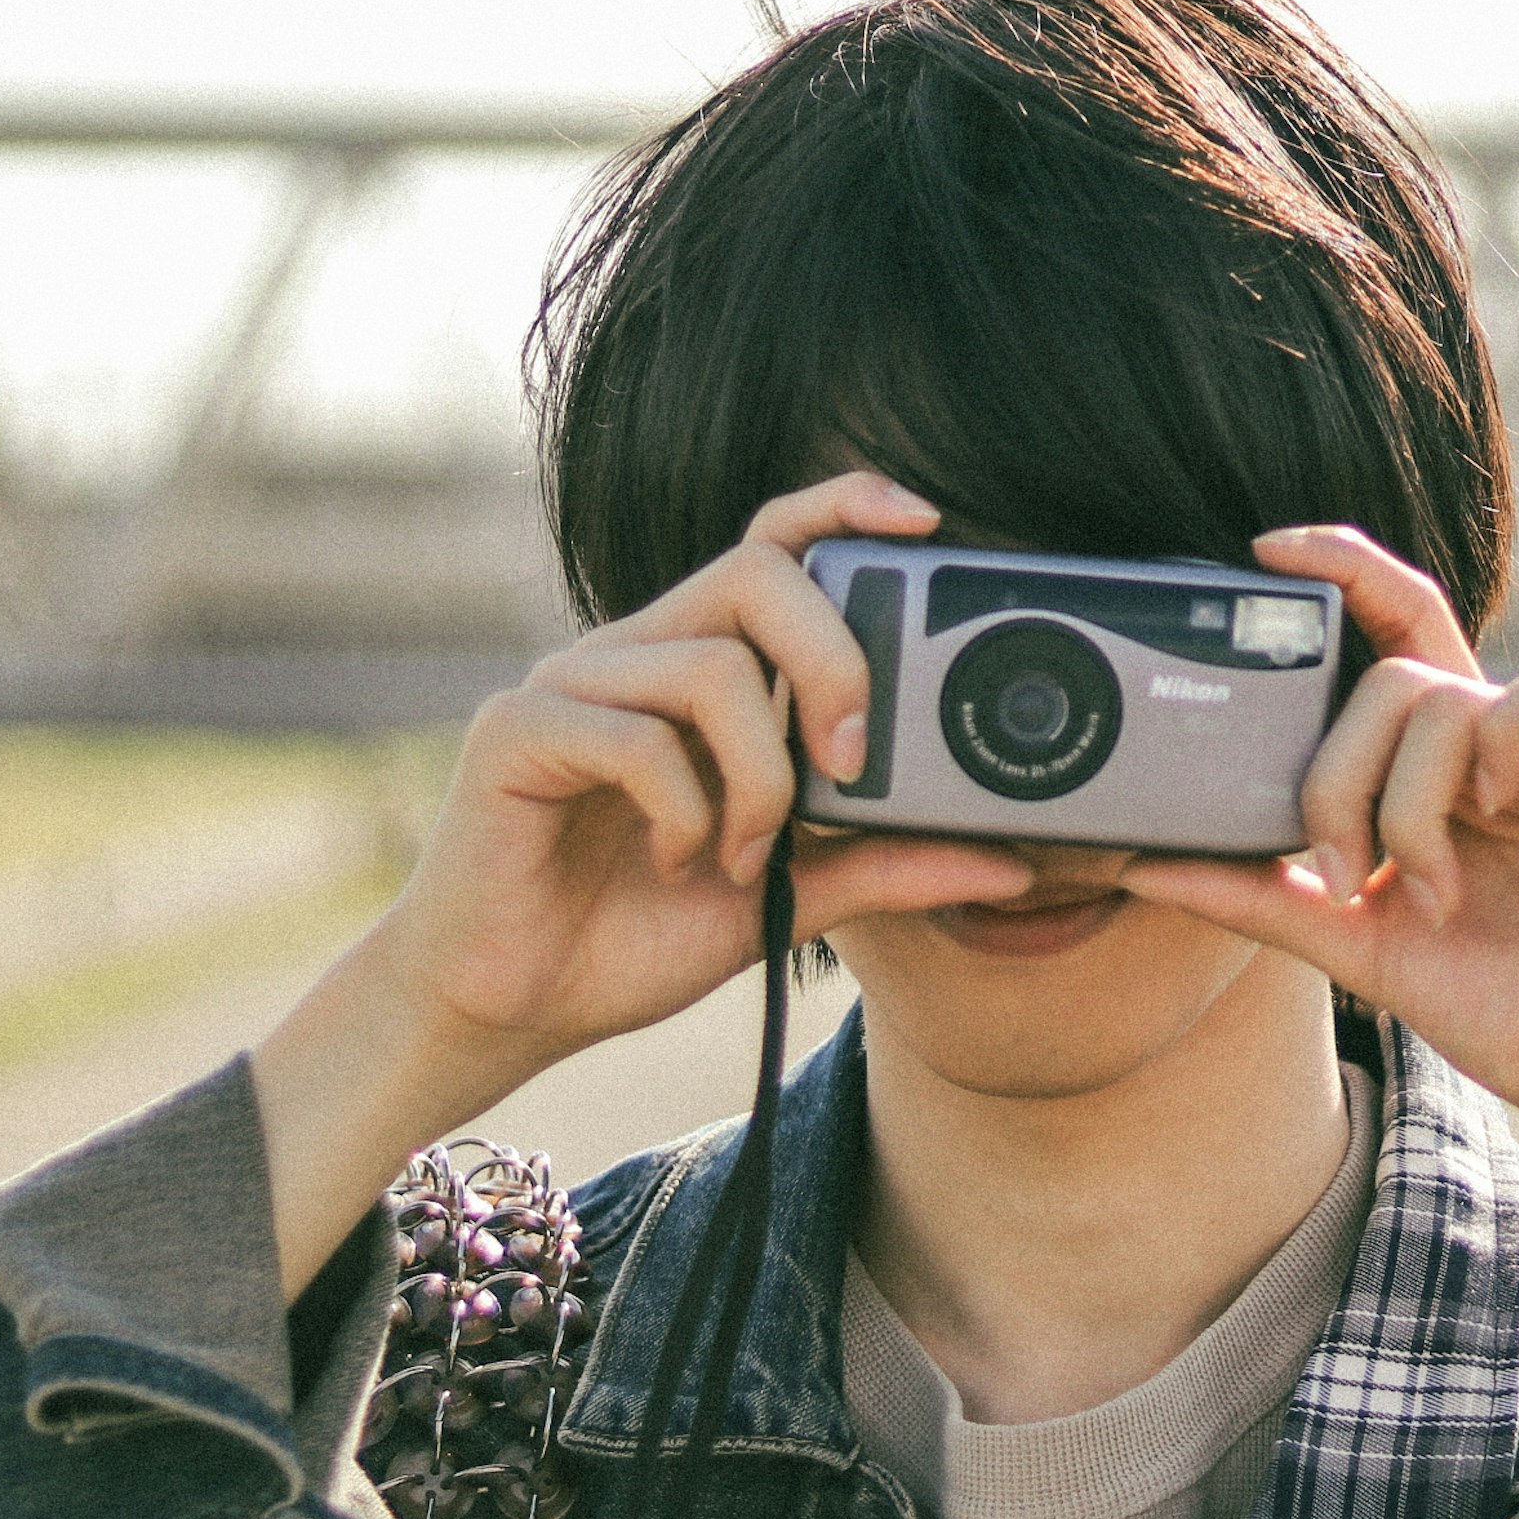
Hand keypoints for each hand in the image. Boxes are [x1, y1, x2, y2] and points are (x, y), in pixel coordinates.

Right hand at [251, 472, 1030, 1287]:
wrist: (509, 1009)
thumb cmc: (632, 936)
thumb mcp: (788, 899)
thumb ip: (885, 865)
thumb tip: (1009, 861)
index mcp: (695, 668)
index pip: (772, 545)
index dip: (842, 508)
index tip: (925, 524)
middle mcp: (634, 653)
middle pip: (757, 573)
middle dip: (834, 659)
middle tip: (853, 761)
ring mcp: (570, 684)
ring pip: (709, 666)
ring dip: (759, 778)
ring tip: (742, 856)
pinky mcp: (517, 732)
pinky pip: (634, 736)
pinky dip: (683, 811)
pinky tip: (675, 863)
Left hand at [1116, 527, 1518, 1248]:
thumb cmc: (1512, 1015)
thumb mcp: (1363, 949)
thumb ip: (1264, 897)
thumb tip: (1141, 862)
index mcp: (1451, 774)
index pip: (1394, 639)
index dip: (1339, 575)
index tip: (1262, 556)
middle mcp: (1509, 747)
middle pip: (1392, 679)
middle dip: (1337, 774)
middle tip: (1346, 872)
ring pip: (1451, 693)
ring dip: (1411, 800)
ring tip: (1433, 893)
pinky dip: (1504, 741)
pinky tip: (1495, 812)